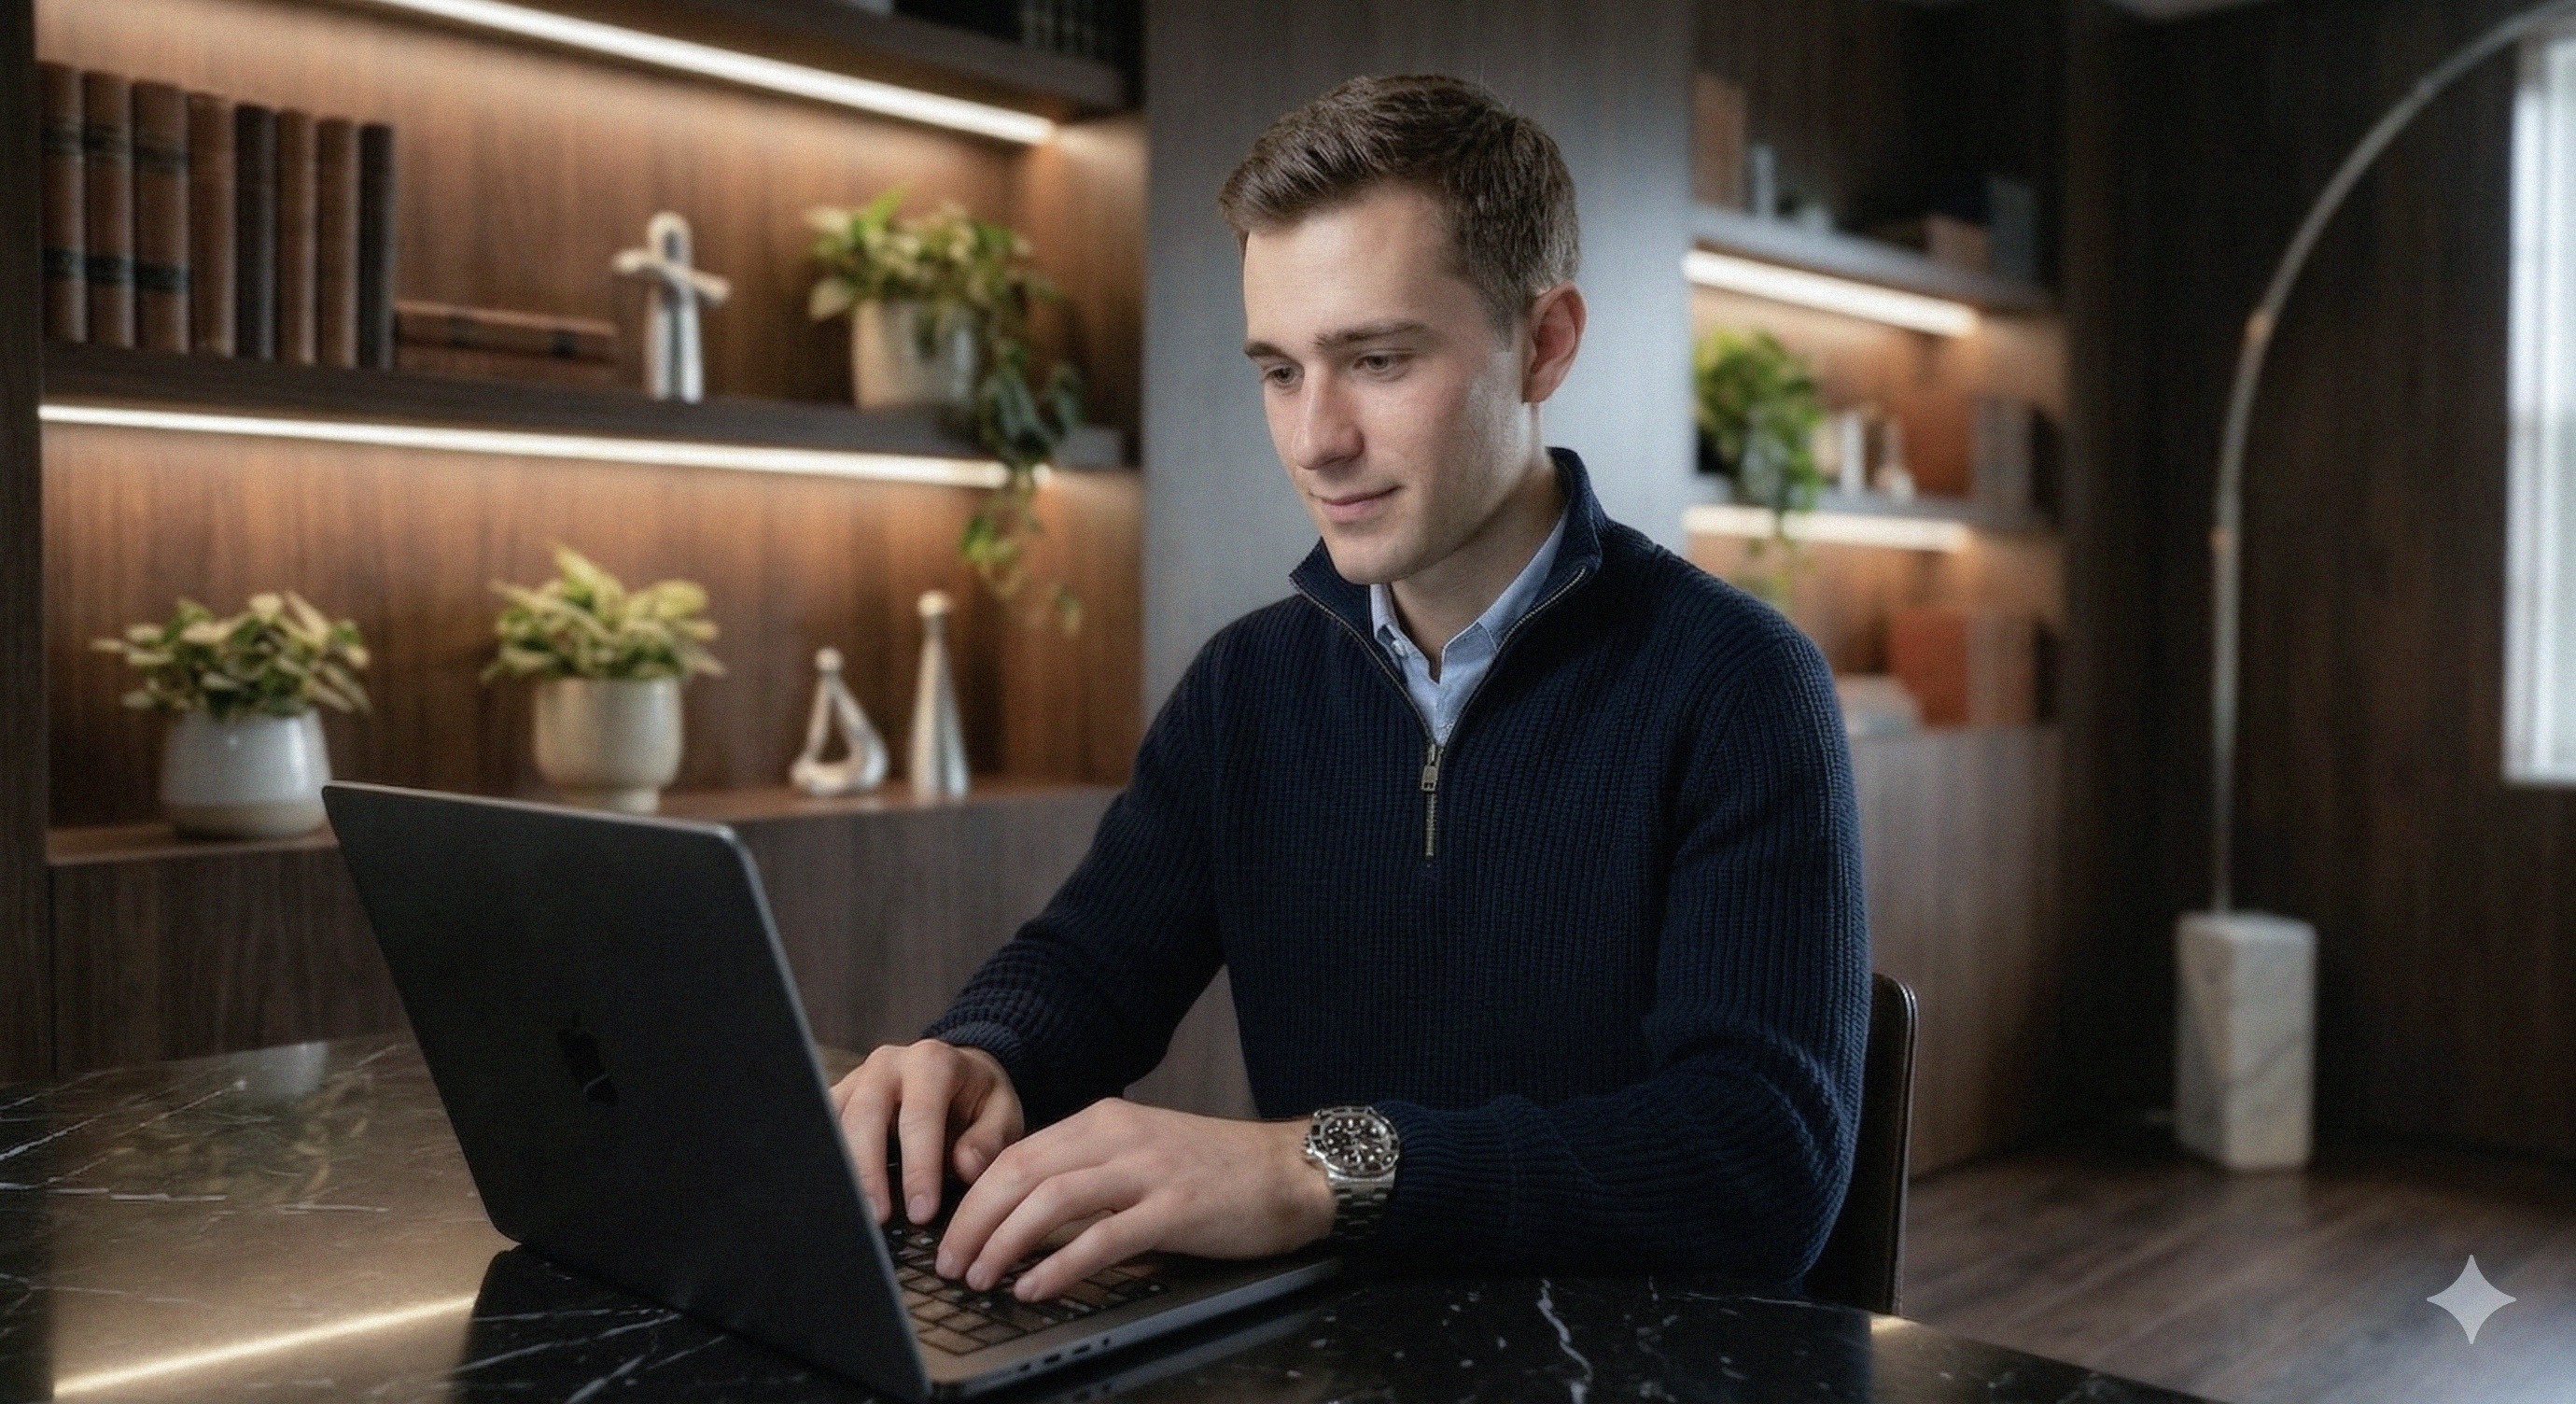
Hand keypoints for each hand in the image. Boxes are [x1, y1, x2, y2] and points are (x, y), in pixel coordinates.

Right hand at [831, 1039, 1023, 1226]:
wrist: (958, 1074)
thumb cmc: (979, 1099)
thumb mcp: (1002, 1113)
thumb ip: (989, 1139)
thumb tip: (965, 1167)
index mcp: (931, 1062)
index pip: (919, 1116)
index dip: (919, 1167)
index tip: (922, 1211)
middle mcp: (887, 1064)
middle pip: (865, 1116)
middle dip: (869, 1172)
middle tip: (876, 1219)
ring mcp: (856, 1079)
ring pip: (834, 1122)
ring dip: (840, 1171)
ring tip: (851, 1215)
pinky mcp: (837, 1098)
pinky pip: (821, 1129)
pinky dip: (826, 1162)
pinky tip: (836, 1197)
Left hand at [932, 1098, 1336, 1301]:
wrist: (1293, 1171)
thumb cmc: (1220, 1171)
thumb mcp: (1145, 1156)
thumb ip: (1093, 1176)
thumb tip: (1030, 1222)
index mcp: (1105, 1121)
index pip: (1018, 1153)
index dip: (975, 1196)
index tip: (952, 1233)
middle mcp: (1119, 1136)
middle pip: (1021, 1172)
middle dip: (974, 1221)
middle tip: (951, 1263)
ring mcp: (1147, 1169)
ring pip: (1050, 1199)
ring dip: (1004, 1242)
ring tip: (981, 1278)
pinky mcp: (1175, 1208)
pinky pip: (1102, 1237)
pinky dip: (1059, 1265)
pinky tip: (1035, 1288)